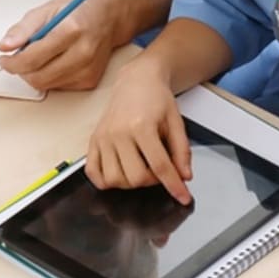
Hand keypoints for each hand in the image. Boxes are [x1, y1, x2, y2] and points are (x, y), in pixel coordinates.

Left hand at [0, 0, 123, 91]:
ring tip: (36, 58)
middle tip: (16, 60)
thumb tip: (4, 46)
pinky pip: (59, 87)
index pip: (32, 58)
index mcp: (70, 30)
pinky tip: (54, 62)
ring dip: (34, 75)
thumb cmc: (80, 10)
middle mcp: (82, 53)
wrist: (111, 17)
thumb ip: (23, 28)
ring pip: (47, 85)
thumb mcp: (48, 9)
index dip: (12, 63)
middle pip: (38, 77)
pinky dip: (50, 77)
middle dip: (21, 71)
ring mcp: (88, 70)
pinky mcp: (90, 81)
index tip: (4, 59)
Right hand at [85, 60, 191, 200]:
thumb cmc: (156, 99)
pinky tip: (120, 172)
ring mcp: (103, 138)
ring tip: (140, 168)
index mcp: (141, 126)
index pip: (160, 166)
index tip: (183, 197)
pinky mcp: (93, 141)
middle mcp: (118, 133)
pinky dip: (106, 181)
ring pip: (114, 180)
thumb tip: (184, 176)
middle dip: (152, 182)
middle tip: (159, 169)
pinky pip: (93, 173)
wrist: (136, 80)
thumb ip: (182, 150)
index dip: (174, 186)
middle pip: (136, 178)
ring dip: (131, 183)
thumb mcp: (176, 122)